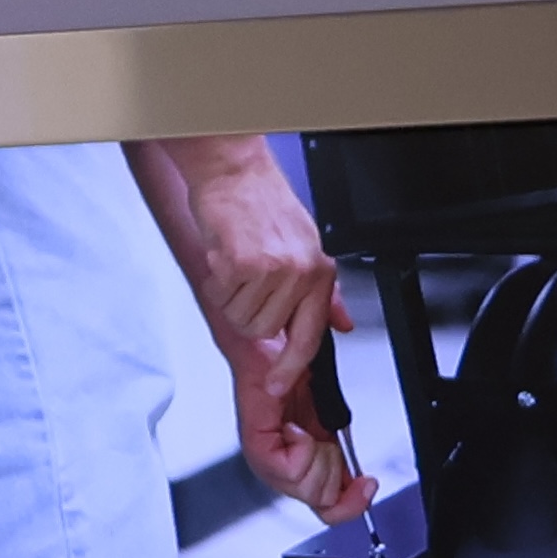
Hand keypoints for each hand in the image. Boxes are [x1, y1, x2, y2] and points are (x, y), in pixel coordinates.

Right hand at [171, 147, 352, 395]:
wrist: (234, 171)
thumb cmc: (263, 204)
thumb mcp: (307, 247)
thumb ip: (323, 292)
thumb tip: (340, 322)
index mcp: (319, 272)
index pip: (309, 336)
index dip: (291, 368)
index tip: (277, 386)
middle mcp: (299, 272)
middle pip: (263, 331)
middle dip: (246, 313)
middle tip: (245, 284)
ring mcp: (270, 270)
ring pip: (239, 317)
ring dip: (229, 297)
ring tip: (235, 265)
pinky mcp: (239, 264)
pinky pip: (220, 296)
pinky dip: (215, 281)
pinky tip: (224, 256)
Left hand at [232, 362, 376, 525]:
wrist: (267, 352)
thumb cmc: (293, 380)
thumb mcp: (331, 426)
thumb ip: (343, 457)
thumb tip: (360, 484)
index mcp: (300, 469)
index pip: (327, 511)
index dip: (353, 505)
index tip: (368, 483)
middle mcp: (280, 471)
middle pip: (323, 502)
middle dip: (337, 469)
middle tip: (325, 440)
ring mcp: (265, 462)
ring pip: (309, 489)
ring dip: (322, 456)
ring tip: (309, 432)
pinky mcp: (256, 448)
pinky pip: (291, 470)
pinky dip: (304, 447)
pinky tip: (296, 428)